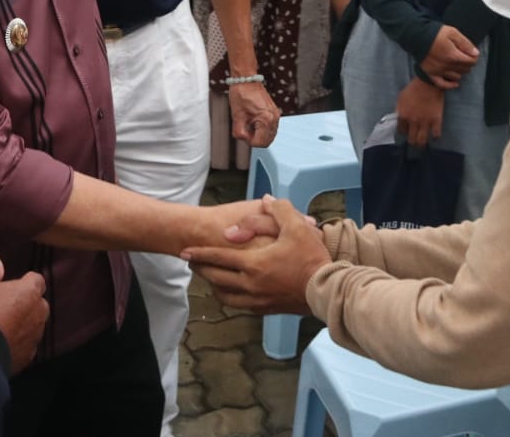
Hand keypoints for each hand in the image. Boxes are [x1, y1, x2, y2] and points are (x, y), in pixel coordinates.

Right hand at [0, 257, 49, 374]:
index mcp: (30, 291)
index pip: (36, 279)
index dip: (25, 280)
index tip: (13, 284)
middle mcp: (38, 313)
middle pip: (37, 303)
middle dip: (25, 303)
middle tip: (4, 304)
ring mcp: (34, 336)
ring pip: (32, 325)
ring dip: (21, 323)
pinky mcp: (27, 355)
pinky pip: (24, 344)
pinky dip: (15, 342)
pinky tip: (0, 341)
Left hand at [184, 197, 330, 314]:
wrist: (326, 291)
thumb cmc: (311, 258)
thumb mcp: (297, 226)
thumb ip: (279, 209)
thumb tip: (267, 199)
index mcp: (253, 264)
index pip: (218, 257)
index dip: (199, 253)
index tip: (183, 252)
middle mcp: (250, 284)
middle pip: (216, 278)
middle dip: (201, 269)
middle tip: (191, 263)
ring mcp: (257, 300)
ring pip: (225, 296)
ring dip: (213, 286)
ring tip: (209, 278)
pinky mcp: (267, 310)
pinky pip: (240, 305)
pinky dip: (230, 298)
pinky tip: (231, 292)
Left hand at [227, 82, 279, 146]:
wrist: (246, 80)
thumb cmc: (242, 94)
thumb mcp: (237, 116)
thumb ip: (240, 132)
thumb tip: (243, 139)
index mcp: (266, 119)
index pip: (260, 143)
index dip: (249, 141)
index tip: (243, 134)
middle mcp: (274, 118)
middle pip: (267, 141)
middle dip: (255, 139)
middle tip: (246, 131)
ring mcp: (275, 115)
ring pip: (270, 136)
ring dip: (259, 135)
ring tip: (250, 125)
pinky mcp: (274, 112)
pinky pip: (271, 128)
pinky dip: (263, 129)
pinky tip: (254, 122)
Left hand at [396, 77, 446, 147]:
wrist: (428, 83)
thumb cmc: (413, 88)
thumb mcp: (401, 98)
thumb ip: (399, 110)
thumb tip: (398, 118)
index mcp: (403, 116)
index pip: (400, 132)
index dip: (403, 133)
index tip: (405, 134)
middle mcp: (413, 122)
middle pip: (411, 139)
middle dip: (412, 142)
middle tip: (413, 142)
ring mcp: (425, 122)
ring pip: (422, 141)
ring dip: (421, 144)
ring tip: (422, 144)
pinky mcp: (436, 120)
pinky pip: (436, 135)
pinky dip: (435, 137)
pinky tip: (434, 135)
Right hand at [419, 25, 477, 83]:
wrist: (416, 36)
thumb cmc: (436, 33)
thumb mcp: (453, 33)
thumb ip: (465, 43)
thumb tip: (476, 53)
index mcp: (453, 56)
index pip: (471, 61)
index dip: (474, 57)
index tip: (472, 52)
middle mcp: (447, 66)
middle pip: (465, 69)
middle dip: (468, 63)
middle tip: (465, 56)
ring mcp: (438, 71)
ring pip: (456, 76)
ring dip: (460, 71)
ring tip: (457, 64)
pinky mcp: (431, 74)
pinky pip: (442, 84)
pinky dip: (450, 85)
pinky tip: (455, 83)